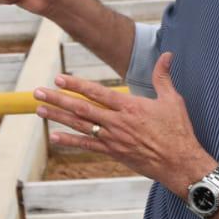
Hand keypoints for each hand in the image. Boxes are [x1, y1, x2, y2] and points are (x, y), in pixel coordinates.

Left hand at [34, 52, 214, 195]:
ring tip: (39, 110)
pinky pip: (88, 145)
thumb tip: (167, 55)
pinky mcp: (114, 153)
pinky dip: (70, 141)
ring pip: (80, 125)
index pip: (97, 92)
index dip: (76, 85)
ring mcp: (113, 139)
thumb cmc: (178, 131)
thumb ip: (163, 76)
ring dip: (58, 117)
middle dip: (57, 99)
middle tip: (38, 92)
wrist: (180, 163)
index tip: (59, 78)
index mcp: (130, 106)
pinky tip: (54, 137)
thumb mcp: (173, 100)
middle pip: (81, 108)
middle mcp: (117, 122)